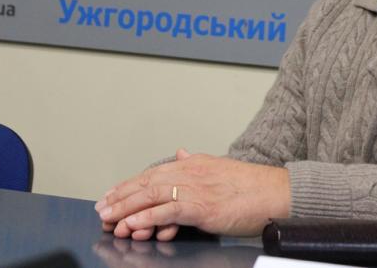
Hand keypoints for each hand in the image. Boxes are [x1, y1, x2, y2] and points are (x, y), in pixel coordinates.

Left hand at [96, 149, 289, 239]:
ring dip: (126, 208)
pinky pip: (166, 210)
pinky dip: (146, 217)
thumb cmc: (252, 186)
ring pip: (151, 196)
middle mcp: (190, 172)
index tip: (112, 195)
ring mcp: (195, 188)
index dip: (130, 185)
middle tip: (101, 209)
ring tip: (109, 219)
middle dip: (120, 196)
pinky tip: (132, 224)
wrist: (275, 193)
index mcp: (194, 164)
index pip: (153, 173)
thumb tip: (181, 153)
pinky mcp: (200, 206)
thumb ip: (197, 162)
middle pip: (147, 183)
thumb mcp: (220, 167)